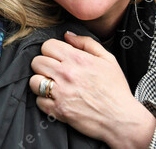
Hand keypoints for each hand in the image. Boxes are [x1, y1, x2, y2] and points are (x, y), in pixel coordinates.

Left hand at [29, 32, 155, 148]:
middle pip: (37, 62)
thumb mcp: (108, 59)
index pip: (47, 46)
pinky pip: (38, 101)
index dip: (51, 50)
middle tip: (53, 71)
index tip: (56, 57)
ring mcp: (61, 93)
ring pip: (33, 81)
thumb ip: (86, 43)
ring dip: (41, 82)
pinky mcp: (58, 111)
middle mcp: (66, 74)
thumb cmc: (116, 90)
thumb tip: (67, 35)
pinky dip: (44, 101)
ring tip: (51, 85)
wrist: (122, 120)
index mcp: (77, 59)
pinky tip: (55, 100)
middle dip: (44, 65)